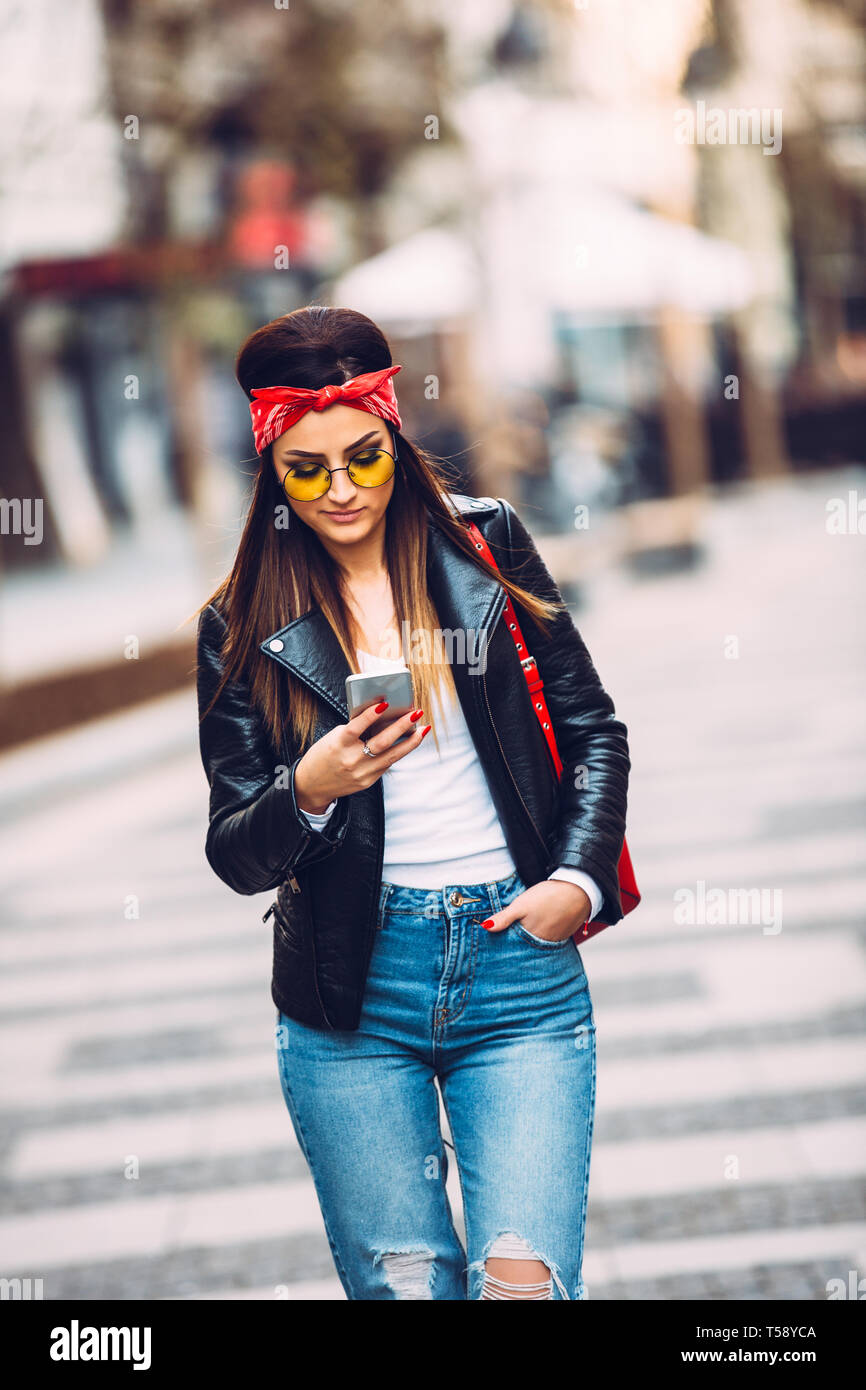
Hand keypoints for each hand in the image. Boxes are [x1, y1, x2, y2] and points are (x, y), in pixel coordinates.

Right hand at [294, 701, 429, 814]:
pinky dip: (398, 752)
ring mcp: (361, 773)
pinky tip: (408, 742)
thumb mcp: (334, 738)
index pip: (356, 727)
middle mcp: (351, 760)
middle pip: (381, 743)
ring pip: (391, 757)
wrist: (311, 785)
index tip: (384, 703)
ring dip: (410, 742)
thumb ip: (355, 729)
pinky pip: (386, 764)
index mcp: (339, 744)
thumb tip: (381, 717)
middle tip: (416, 713)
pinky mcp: (368, 782)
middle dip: (401, 727)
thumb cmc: (323, 755)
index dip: (370, 715)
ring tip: (423, 730)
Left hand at [481, 880, 590, 942]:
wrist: (579, 889)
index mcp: (530, 939)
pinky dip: (539, 938)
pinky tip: (535, 931)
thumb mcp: (522, 905)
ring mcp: (553, 941)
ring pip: (535, 946)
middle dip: (513, 949)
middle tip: (501, 946)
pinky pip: (546, 941)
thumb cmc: (548, 897)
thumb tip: (485, 927)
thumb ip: (504, 918)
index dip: (502, 947)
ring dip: (526, 944)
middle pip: (523, 950)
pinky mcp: (562, 935)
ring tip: (517, 938)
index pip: (512, 949)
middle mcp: (543, 944)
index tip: (491, 947)